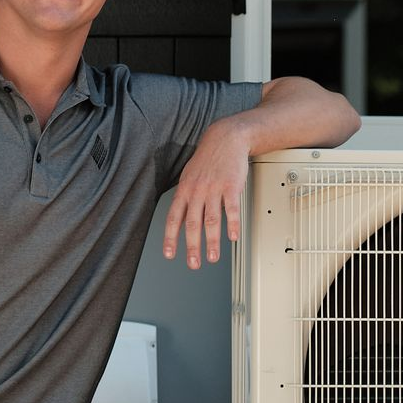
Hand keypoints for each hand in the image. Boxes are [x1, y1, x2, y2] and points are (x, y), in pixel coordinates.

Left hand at [162, 119, 249, 268]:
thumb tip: (181, 220)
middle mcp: (197, 191)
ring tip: (212, 257)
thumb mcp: (190, 176)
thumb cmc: (208, 159)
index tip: (170, 254)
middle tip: (194, 263)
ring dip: (211, 241)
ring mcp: (214, 189)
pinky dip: (232, 224)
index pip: (174, 218)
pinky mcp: (231, 186)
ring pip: (211, 219)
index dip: (171, 238)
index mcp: (185, 190)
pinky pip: (231, 209)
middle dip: (192, 246)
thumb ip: (186, 199)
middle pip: (193, 223)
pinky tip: (233, 237)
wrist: (225, 138)